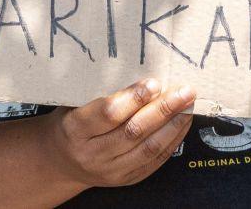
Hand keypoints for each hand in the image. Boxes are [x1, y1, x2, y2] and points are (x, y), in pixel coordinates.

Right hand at [46, 79, 194, 187]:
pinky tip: (182, 122)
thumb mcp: (75, 103)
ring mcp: (110, 171)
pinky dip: (172, 140)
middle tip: (184, 91)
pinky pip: (154, 160)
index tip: (154, 82)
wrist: (61, 160)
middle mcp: (92, 154)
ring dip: (173, 125)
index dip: (134, 98)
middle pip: (133, 131)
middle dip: (163, 110)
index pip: (109, 114)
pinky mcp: (126, 179)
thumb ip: (103, 92)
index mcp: (75, 130)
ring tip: (189, 105)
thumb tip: (143, 70)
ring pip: (148, 148)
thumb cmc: (71, 121)